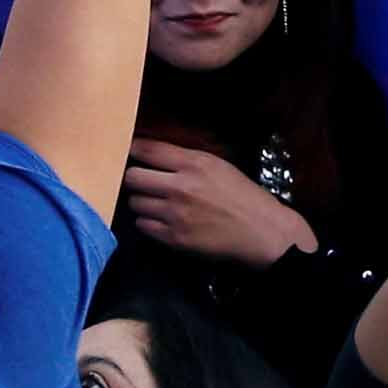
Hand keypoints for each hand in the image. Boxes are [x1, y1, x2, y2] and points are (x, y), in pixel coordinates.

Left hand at [119, 138, 318, 265]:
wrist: (259, 230)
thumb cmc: (242, 194)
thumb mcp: (218, 166)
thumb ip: (187, 160)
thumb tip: (156, 157)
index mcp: (194, 164)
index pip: (149, 151)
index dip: (133, 149)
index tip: (128, 151)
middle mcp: (180, 187)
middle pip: (132, 177)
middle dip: (134, 178)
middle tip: (140, 180)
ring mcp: (174, 214)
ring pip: (135, 203)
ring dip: (141, 201)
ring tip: (153, 201)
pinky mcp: (172, 237)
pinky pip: (142, 225)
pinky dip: (147, 221)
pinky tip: (160, 218)